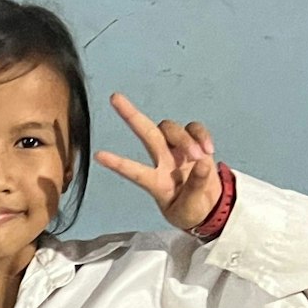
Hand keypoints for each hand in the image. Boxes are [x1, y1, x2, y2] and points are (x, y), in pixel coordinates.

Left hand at [92, 93, 220, 231]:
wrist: (210, 207)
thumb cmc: (190, 210)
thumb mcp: (188, 208)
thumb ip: (195, 187)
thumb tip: (201, 163)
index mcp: (155, 182)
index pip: (133, 172)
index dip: (117, 164)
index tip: (97, 156)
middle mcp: (162, 162)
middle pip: (146, 133)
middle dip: (130, 115)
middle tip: (114, 97)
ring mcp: (178, 151)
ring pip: (171, 129)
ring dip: (184, 139)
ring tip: (197, 156)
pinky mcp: (195, 144)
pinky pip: (195, 128)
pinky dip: (202, 135)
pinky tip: (208, 150)